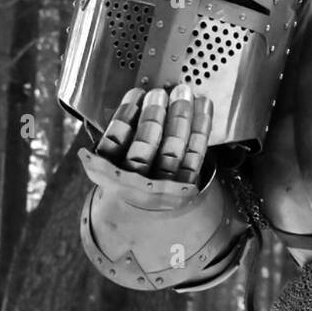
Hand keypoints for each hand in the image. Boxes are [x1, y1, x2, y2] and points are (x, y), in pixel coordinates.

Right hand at [78, 84, 215, 209]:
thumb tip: (133, 103)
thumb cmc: (125, 180)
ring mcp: (163, 187)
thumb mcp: (109, 164)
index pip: (114, 142)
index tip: (136, 93)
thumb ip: (115, 139)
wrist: (142, 217)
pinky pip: (195, 155)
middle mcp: (135, 184)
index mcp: (109, 176)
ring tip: (183, 95)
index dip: (125, 115)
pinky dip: (200, 128)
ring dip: (179, 117)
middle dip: (154, 114)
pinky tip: (202, 107)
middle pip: (145, 145)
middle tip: (160, 93)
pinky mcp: (187, 186)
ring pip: (172, 149)